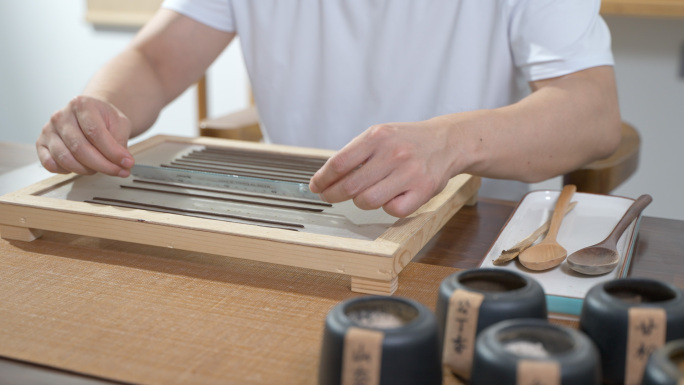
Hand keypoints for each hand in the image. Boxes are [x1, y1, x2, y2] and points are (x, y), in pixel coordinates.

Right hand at [36, 96, 134, 176]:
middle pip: (80, 148)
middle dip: (103, 165)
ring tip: (101, 168)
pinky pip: (51, 164)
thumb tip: (122, 162)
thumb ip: (120, 142)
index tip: (127, 163)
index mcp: (81, 105)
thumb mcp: (119, 123)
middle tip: (119, 171)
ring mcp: (49, 130)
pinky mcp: (41, 144)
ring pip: (65, 158)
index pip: (95, 133)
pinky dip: (67, 171)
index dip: (112, 152)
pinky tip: (82, 168)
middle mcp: (61, 116)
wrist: (90, 114)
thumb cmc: (104, 119)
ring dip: (87, 170)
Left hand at [309, 121, 455, 217]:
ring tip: (362, 195)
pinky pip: (392, 210)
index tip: (316, 186)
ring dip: (360, 202)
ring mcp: (409, 173)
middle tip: (328, 196)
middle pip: (350, 186)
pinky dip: (386, 208)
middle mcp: (393, 154)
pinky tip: (388, 198)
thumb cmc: (406, 140)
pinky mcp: (423, 190)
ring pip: (368, 201)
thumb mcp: (379, 134)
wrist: (446, 141)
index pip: (339, 163)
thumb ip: (354, 153)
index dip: (323, 179)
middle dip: (333, 195)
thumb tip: (326, 178)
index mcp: (378, 136)